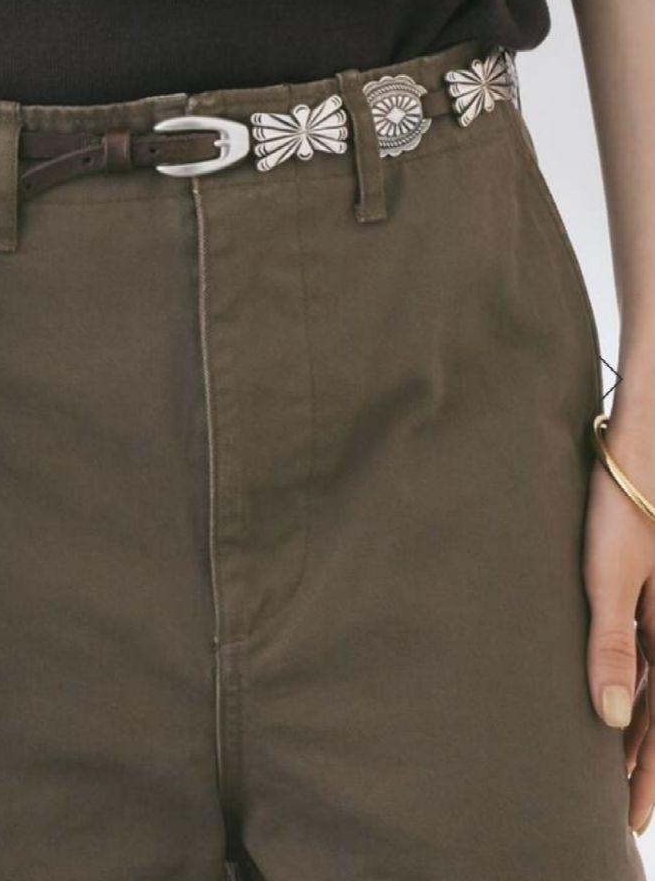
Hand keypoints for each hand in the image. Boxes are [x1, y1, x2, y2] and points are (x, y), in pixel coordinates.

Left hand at [584, 393, 654, 834]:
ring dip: (642, 725)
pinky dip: (639, 678)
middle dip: (646, 761)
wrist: (641, 444)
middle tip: (627, 807)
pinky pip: (653, 648)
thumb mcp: (611, 574)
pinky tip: (623, 691)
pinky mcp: (652, 587)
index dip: (647, 773)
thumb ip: (613, 643)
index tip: (631, 817)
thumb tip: (614, 718)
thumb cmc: (622, 504)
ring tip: (618, 764)